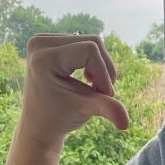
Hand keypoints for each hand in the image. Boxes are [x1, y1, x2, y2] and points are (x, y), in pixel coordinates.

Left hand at [18, 32, 127, 146]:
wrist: (39, 123)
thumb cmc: (59, 117)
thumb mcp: (83, 110)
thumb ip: (106, 109)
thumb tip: (125, 124)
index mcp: (43, 58)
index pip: (90, 50)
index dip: (104, 73)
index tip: (105, 96)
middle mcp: (40, 43)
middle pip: (93, 42)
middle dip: (105, 69)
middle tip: (103, 93)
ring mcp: (44, 40)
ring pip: (91, 42)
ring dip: (101, 67)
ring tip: (95, 88)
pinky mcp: (51, 42)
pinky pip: (84, 43)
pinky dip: (93, 62)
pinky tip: (88, 78)